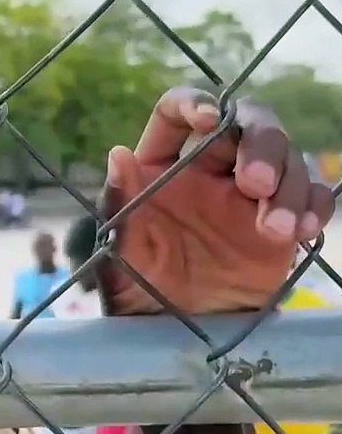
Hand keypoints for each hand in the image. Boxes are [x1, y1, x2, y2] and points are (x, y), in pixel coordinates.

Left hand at [99, 87, 334, 314]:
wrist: (177, 330)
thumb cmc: (139, 287)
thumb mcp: (119, 253)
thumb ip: (119, 205)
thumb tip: (118, 155)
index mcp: (161, 164)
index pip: (176, 112)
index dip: (193, 103)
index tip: (207, 119)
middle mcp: (208, 167)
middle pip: (247, 123)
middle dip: (261, 143)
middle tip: (256, 184)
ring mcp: (249, 192)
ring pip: (286, 157)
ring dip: (290, 185)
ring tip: (279, 230)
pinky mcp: (282, 221)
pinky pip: (311, 197)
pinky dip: (315, 206)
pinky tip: (305, 231)